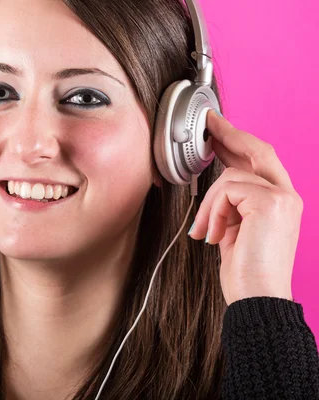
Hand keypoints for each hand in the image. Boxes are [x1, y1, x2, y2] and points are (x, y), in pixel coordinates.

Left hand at [188, 110, 303, 305]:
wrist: (257, 299)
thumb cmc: (247, 273)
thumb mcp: (237, 231)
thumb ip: (233, 207)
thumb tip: (217, 189)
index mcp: (280, 202)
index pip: (260, 161)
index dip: (238, 142)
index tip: (218, 131)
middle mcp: (287, 195)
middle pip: (257, 150)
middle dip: (229, 134)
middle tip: (209, 124)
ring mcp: (281, 197)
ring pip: (230, 176)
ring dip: (209, 204)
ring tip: (206, 231)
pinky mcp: (270, 202)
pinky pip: (226, 190)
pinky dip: (213, 211)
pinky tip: (215, 234)